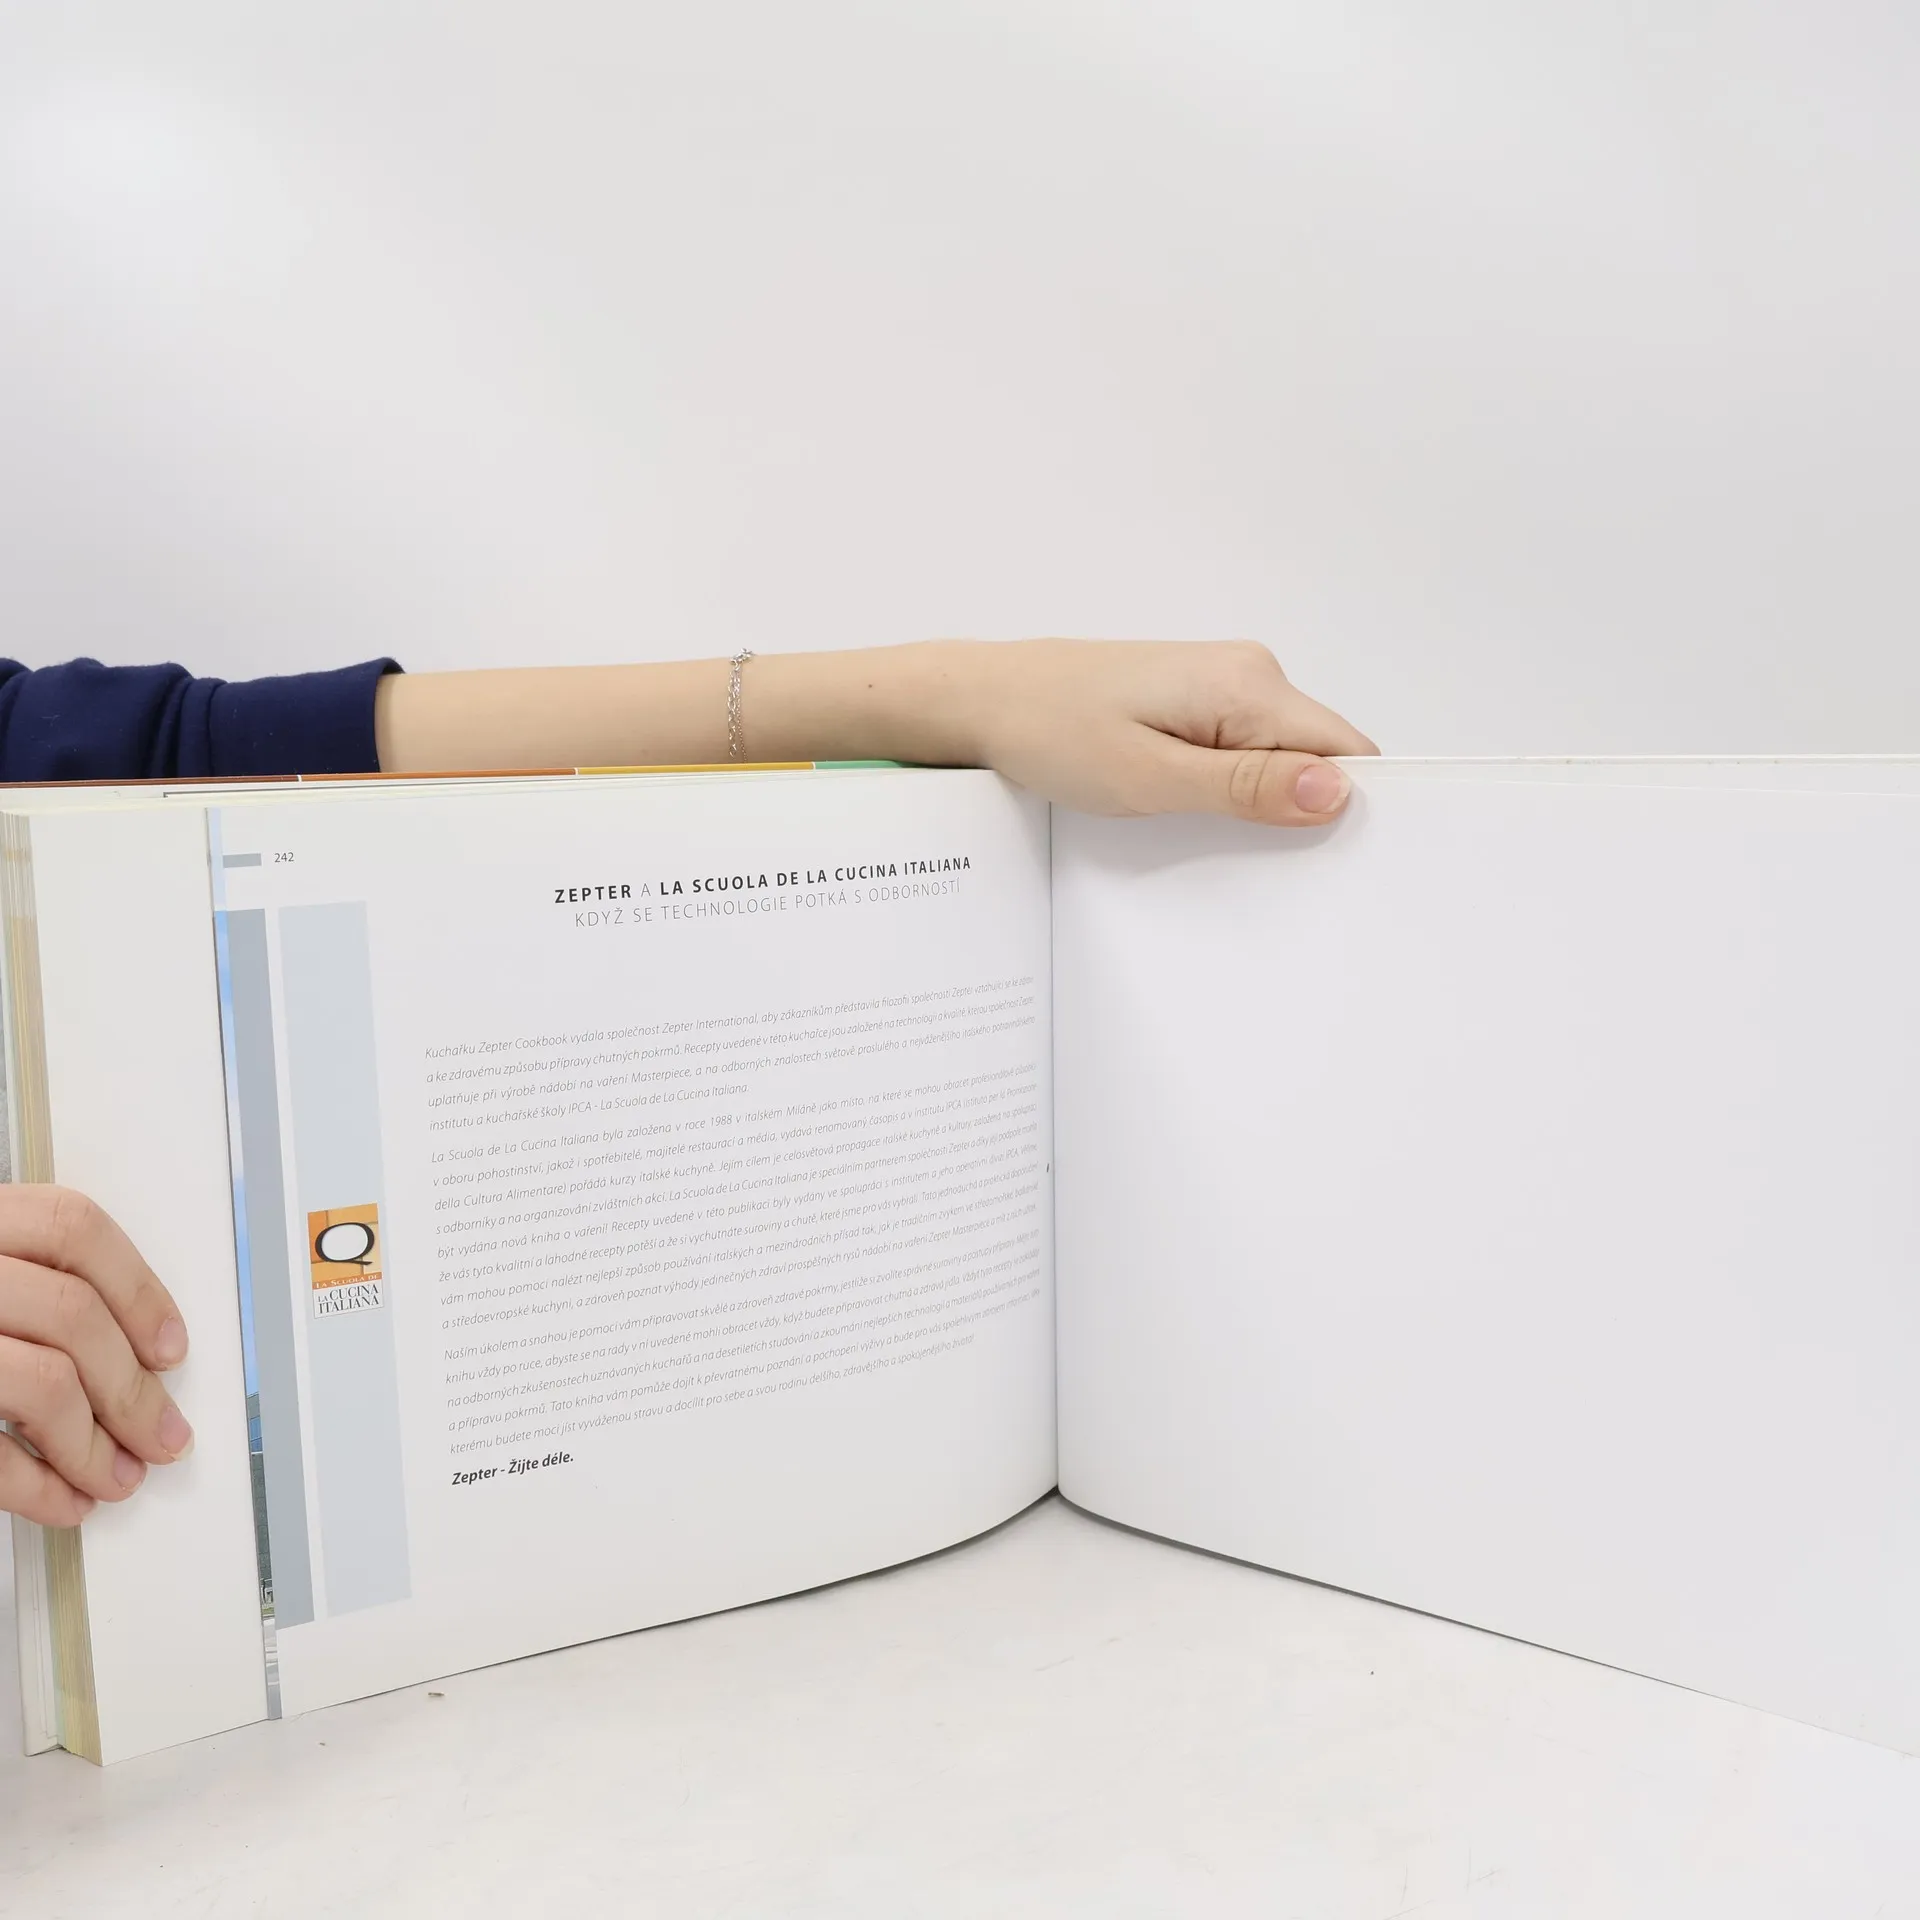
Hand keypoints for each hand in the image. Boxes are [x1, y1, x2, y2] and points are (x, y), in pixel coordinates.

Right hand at [0, 1187, 193, 1526]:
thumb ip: (23, 1282)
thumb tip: (136, 1350)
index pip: (73, 1228)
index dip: (138, 1288)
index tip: (169, 1346)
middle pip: (73, 1317)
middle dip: (134, 1391)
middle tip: (163, 1436)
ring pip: (44, 1385)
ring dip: (95, 1446)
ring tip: (117, 1477)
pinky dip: (39, 1486)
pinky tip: (64, 1501)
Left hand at [938, 640, 1377, 824]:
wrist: (982, 699)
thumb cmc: (1051, 733)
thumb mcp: (1151, 778)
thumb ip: (1246, 788)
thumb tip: (1335, 791)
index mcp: (1248, 685)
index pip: (1348, 752)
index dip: (1351, 808)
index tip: (1335, 863)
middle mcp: (1248, 673)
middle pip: (1318, 755)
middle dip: (1301, 812)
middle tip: (1258, 865)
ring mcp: (1221, 683)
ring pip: (1279, 756)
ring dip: (1259, 803)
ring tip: (1209, 834)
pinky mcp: (1194, 699)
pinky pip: (1242, 749)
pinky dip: (1229, 786)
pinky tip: (1191, 812)